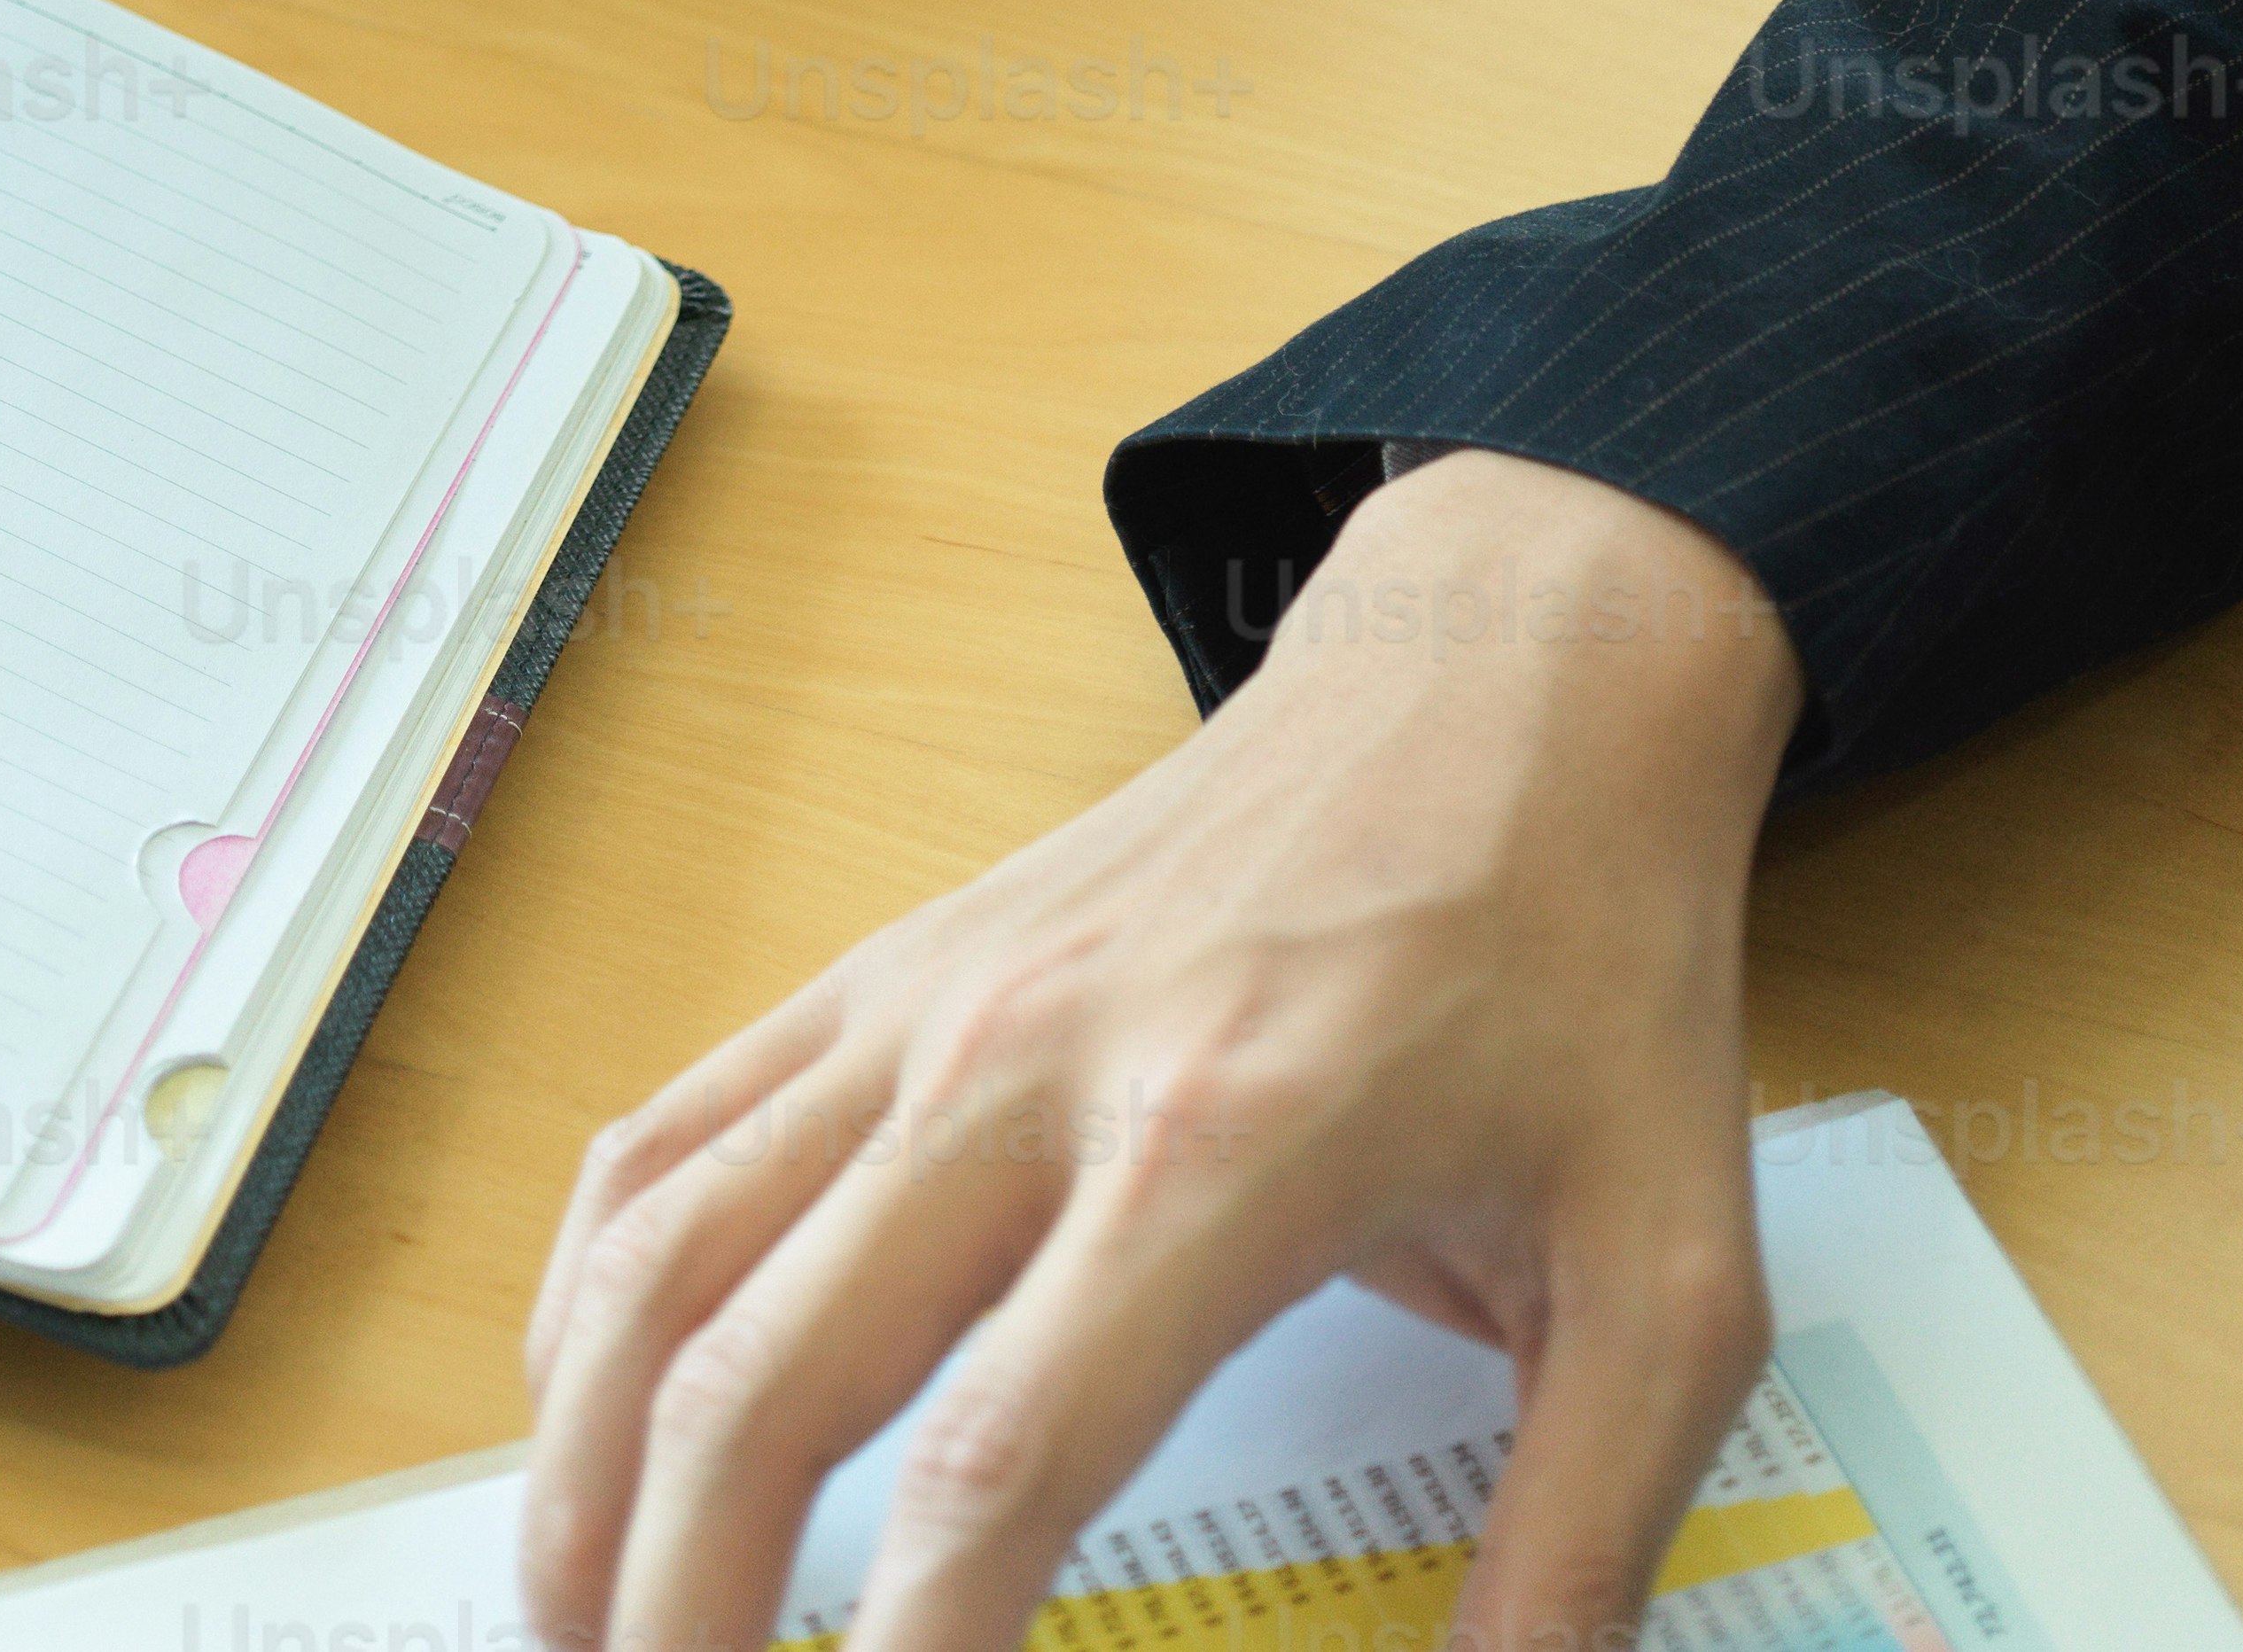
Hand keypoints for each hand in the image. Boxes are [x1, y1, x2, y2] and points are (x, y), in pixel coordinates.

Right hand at [518, 449, 1803, 1651]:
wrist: (1502, 687)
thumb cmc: (1578, 972)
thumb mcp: (1668, 1284)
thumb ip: (1581, 1547)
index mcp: (1216, 1156)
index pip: (995, 1461)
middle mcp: (1021, 1068)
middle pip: (763, 1378)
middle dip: (683, 1611)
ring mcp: (925, 1005)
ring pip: (667, 1253)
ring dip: (589, 1471)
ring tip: (574, 1639)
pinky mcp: (884, 967)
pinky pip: (674, 1134)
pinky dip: (592, 1298)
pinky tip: (588, 1427)